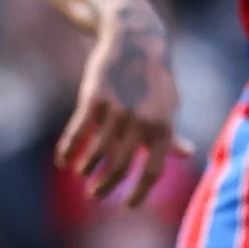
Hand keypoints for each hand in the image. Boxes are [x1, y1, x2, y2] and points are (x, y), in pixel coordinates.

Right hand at [56, 6, 185, 207]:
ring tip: (81, 175)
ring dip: (87, 169)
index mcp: (164, 129)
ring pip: (99, 152)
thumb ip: (171, 132)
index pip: (152, 172)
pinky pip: (78, 131)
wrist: (136, 41)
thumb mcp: (168, 106)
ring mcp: (118, 110)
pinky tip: (62, 161)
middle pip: (121, 166)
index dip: (138, 193)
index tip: (125, 206)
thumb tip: (186, 154)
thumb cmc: (154, 78)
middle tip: (95, 195)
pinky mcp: (94, 97)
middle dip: (106, 185)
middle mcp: (142, 122)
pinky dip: (69, 149)